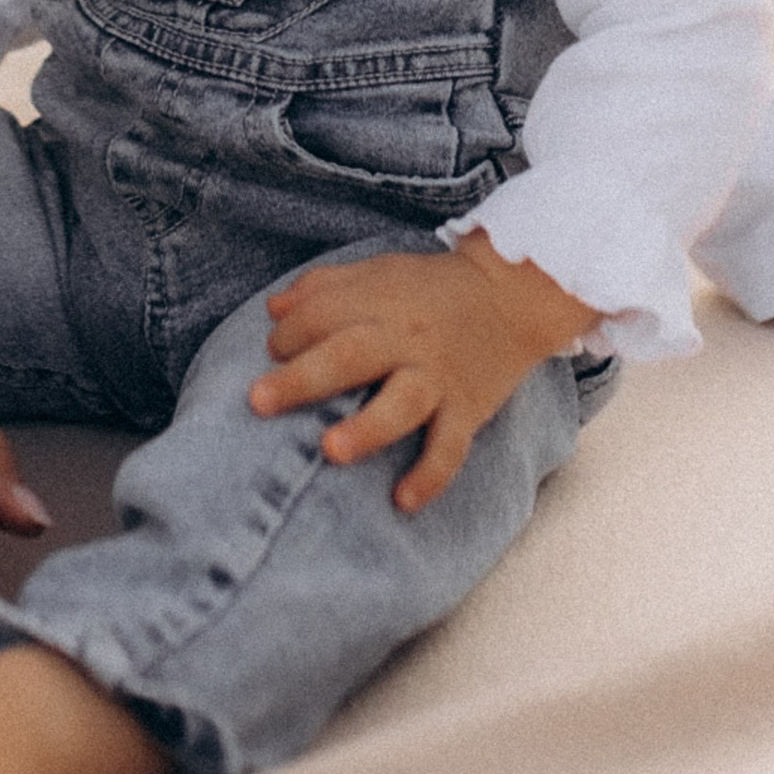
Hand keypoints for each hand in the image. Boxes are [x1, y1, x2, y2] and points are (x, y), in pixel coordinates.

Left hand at [249, 234, 601, 514]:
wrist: (515, 292)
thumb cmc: (433, 288)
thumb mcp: (379, 272)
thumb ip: (324, 287)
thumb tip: (271, 310)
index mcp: (378, 302)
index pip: (323, 314)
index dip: (289, 333)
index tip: (272, 353)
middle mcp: (406, 338)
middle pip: (350, 356)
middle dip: (302, 379)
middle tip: (258, 401)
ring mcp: (437, 376)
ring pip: (401, 403)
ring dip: (366, 427)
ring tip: (331, 450)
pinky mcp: (467, 408)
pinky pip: (450, 446)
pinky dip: (430, 475)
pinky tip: (403, 501)